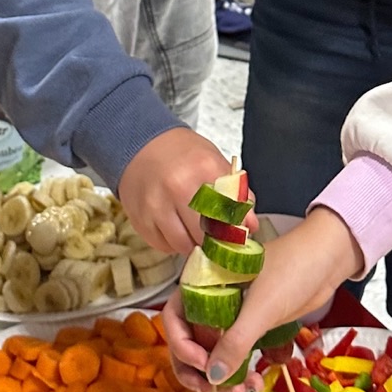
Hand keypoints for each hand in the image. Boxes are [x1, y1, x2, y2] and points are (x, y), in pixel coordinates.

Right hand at [119, 128, 234, 256]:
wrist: (141, 144)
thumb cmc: (182, 155)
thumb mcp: (214, 162)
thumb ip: (237, 193)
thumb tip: (251, 226)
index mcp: (203, 168)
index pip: (228, 214)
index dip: (234, 230)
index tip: (235, 234)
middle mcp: (178, 186)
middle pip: (205, 234)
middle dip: (212, 241)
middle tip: (214, 235)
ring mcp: (156, 204)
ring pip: (183, 246)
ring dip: (191, 244)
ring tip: (192, 229)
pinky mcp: (140, 219)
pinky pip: (163, 246)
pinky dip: (172, 243)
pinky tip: (174, 226)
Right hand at [163, 208, 361, 391]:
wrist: (327, 259)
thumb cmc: (292, 270)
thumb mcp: (261, 307)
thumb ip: (235, 342)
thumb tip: (213, 377)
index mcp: (202, 282)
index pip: (173, 318)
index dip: (181, 346)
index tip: (203, 366)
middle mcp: (211, 299)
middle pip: (188, 340)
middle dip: (197, 370)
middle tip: (210, 391)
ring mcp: (231, 314)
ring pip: (212, 352)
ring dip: (221, 376)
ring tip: (240, 391)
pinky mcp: (251, 325)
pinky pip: (236, 354)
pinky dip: (240, 371)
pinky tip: (255, 382)